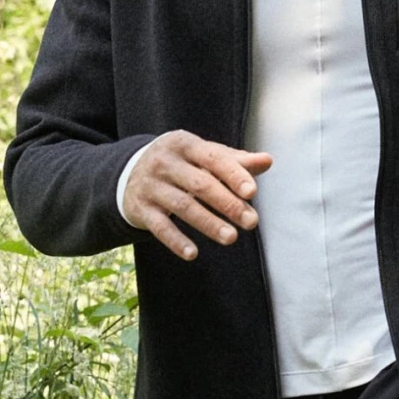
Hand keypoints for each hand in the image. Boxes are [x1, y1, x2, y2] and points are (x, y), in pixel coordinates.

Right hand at [122, 131, 271, 261]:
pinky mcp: (141, 209)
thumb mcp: (203, 157)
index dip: (233, 175)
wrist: (130, 173)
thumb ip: (235, 161)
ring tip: (231, 238)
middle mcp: (165, 162)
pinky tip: (193, 254)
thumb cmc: (181, 164)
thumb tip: (268, 160)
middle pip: (200, 184)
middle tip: (251, 221)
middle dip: (227, 204)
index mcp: (184, 144)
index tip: (252, 193)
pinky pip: (159, 227)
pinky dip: (175, 241)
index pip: (212, 158)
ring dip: (208, 223)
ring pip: (182, 206)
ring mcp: (151, 186)